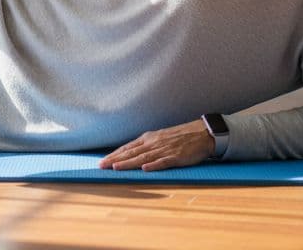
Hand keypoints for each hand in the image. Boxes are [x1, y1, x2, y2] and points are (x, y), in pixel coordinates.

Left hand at [99, 118, 215, 170]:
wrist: (201, 134)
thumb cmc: (179, 137)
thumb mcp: (159, 138)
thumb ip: (145, 146)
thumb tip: (130, 153)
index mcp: (148, 139)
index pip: (127, 148)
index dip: (114, 155)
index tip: (101, 161)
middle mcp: (153, 143)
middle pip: (131, 153)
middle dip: (115, 159)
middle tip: (101, 166)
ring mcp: (164, 150)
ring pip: (143, 157)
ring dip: (129, 163)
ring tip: (116, 167)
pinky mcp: (176, 156)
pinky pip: (164, 161)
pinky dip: (154, 165)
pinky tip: (145, 168)